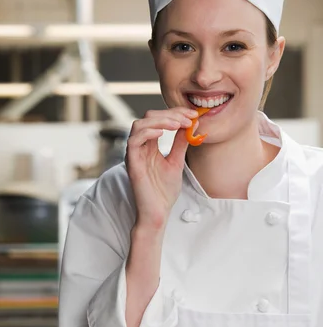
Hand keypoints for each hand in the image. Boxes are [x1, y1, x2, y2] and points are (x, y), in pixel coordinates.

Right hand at [125, 107, 198, 229]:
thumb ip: (181, 143)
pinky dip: (147, 132)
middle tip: (189, 118)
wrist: (158, 212)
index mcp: (150, 145)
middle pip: (148, 117)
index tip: (193, 115)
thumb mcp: (177, 162)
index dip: (175, 114)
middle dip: (170, 114)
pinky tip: (163, 132)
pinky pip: (133, 140)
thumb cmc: (164, 191)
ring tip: (178, 124)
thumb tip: (191, 124)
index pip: (159, 120)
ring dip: (160, 120)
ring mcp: (134, 154)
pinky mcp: (131, 163)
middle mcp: (140, 147)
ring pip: (139, 125)